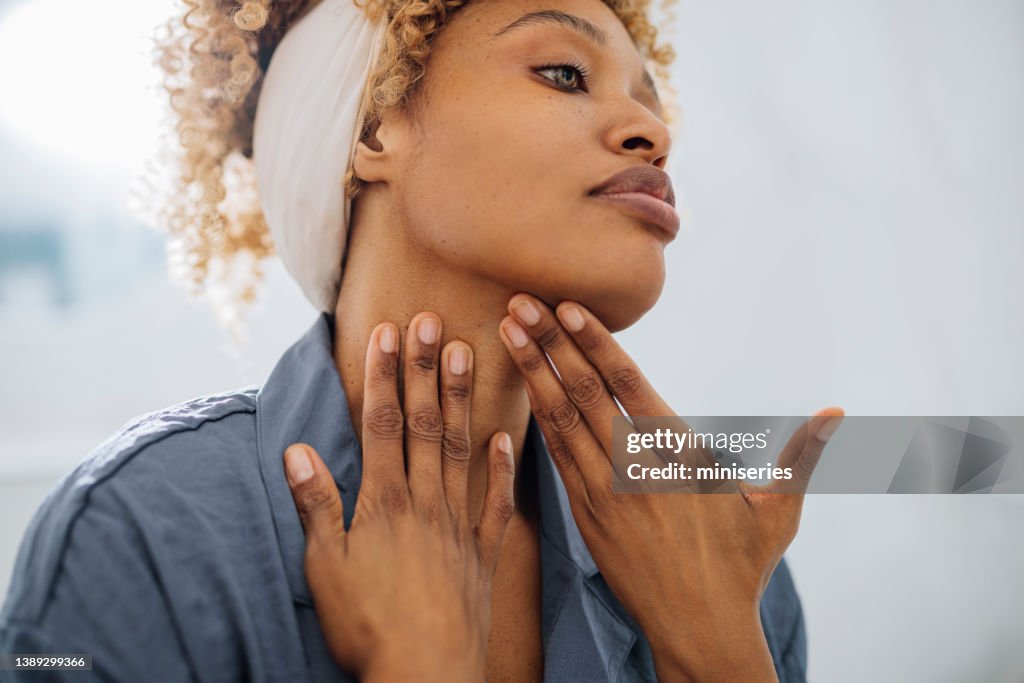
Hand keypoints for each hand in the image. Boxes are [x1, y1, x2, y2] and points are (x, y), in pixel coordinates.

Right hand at [283, 313, 515, 681]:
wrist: (426, 676)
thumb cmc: (367, 628)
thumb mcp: (326, 568)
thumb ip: (316, 506)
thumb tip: (297, 450)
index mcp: (384, 502)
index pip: (384, 424)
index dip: (386, 375)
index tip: (389, 332)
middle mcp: (425, 502)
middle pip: (425, 424)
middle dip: (426, 370)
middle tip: (434, 320)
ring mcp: (459, 525)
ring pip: (461, 449)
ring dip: (462, 400)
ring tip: (469, 354)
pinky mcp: (483, 554)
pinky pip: (497, 503)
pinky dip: (501, 468)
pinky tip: (507, 435)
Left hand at [498, 294, 843, 681]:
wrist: (699, 631)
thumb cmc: (742, 567)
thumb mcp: (779, 510)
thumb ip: (801, 454)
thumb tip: (839, 411)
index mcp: (680, 458)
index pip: (630, 387)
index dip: (596, 343)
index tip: (568, 308)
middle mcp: (636, 471)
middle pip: (587, 395)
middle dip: (551, 345)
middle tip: (520, 302)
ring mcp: (605, 495)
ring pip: (562, 421)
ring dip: (534, 373)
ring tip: (509, 332)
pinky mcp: (586, 517)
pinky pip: (557, 458)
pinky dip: (539, 419)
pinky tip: (524, 388)